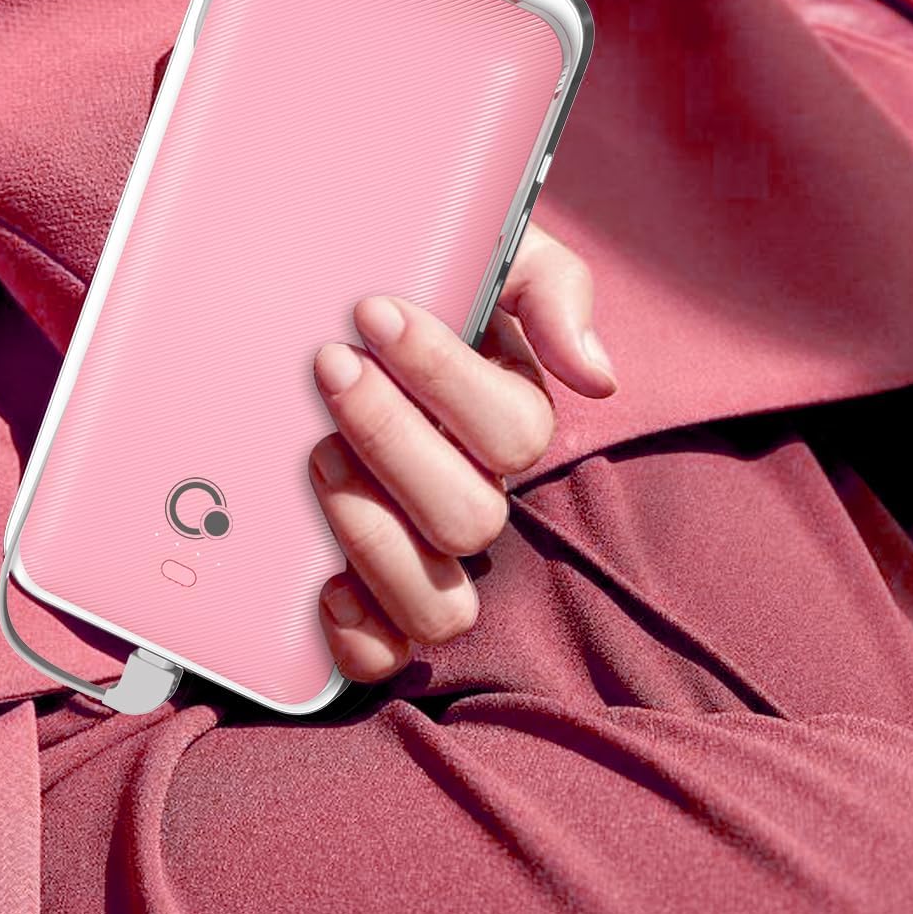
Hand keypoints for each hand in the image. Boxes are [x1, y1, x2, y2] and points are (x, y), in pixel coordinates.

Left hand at [310, 219, 616, 681]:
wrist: (335, 305)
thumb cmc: (418, 287)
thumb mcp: (489, 260)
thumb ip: (551, 289)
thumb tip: (596, 375)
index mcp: (505, 423)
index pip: (511, 429)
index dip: (442, 375)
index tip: (371, 310)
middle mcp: (471, 496)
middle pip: (471, 516)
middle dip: (393, 439)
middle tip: (330, 369)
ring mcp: (422, 554)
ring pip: (439, 601)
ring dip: (374, 535)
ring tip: (316, 456)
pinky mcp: (365, 597)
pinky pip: (382, 653)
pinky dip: (356, 633)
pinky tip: (318, 580)